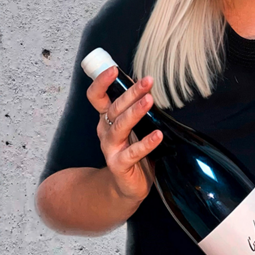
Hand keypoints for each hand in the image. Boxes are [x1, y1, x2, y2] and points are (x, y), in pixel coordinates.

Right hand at [87, 65, 163, 203]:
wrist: (127, 186)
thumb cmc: (132, 149)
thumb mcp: (133, 125)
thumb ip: (136, 106)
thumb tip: (146, 82)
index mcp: (107, 118)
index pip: (96, 97)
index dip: (101, 82)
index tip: (114, 69)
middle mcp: (105, 131)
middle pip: (114, 108)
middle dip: (130, 93)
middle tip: (147, 81)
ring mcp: (111, 149)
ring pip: (120, 127)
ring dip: (135, 112)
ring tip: (149, 100)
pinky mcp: (120, 166)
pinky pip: (132, 153)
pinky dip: (146, 143)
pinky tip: (158, 135)